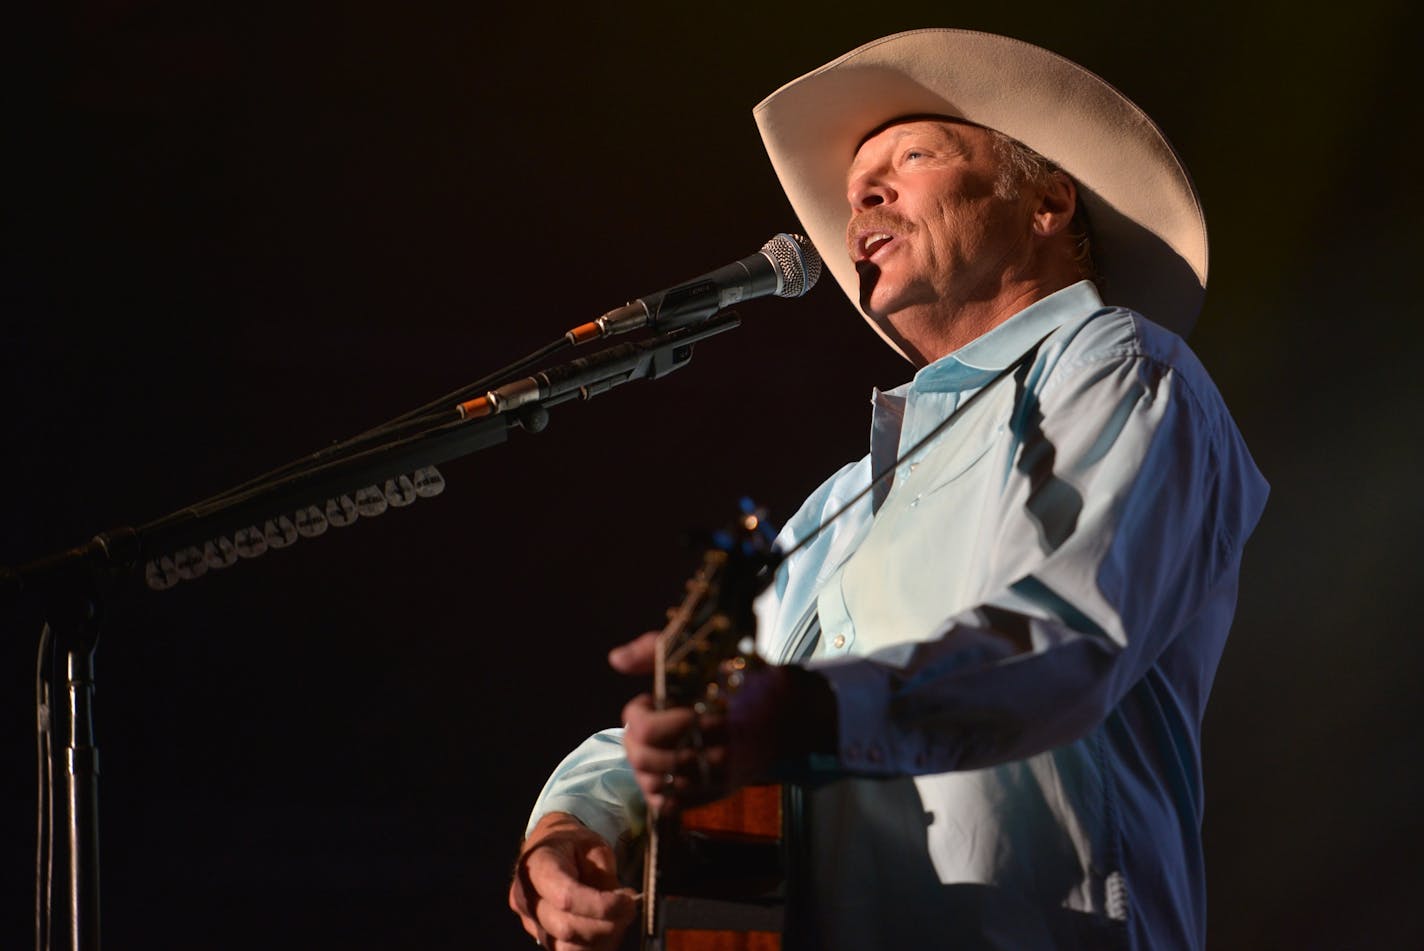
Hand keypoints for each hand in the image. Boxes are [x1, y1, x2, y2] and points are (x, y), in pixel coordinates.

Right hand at [508, 812, 636, 949]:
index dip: (601, 906)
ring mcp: (529, 921)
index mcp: (536, 867)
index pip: (566, 897)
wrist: (549, 847)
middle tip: (630, 909)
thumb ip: (604, 876)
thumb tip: (622, 904)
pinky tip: (608, 928)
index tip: (628, 901)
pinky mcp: (539, 936)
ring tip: (620, 919)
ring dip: (602, 939)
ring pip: (567, 947)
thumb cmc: (572, 844)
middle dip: (606, 925)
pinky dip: (593, 945)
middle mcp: (525, 898)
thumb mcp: (593, 847)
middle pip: (566, 927)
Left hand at [610, 632, 835, 814]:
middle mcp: (713, 754)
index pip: (645, 729)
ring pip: (651, 783)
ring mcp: (714, 779)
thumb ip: (656, 650)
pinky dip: (657, 788)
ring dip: (644, 760)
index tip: (654, 699)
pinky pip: (669, 806)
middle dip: (638, 736)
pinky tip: (663, 768)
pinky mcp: (716, 794)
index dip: (640, 713)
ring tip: (655, 742)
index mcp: (710, 715)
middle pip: (643, 757)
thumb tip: (615, 659)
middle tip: (649, 719)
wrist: (791, 714)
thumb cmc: (747, 678)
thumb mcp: (707, 652)